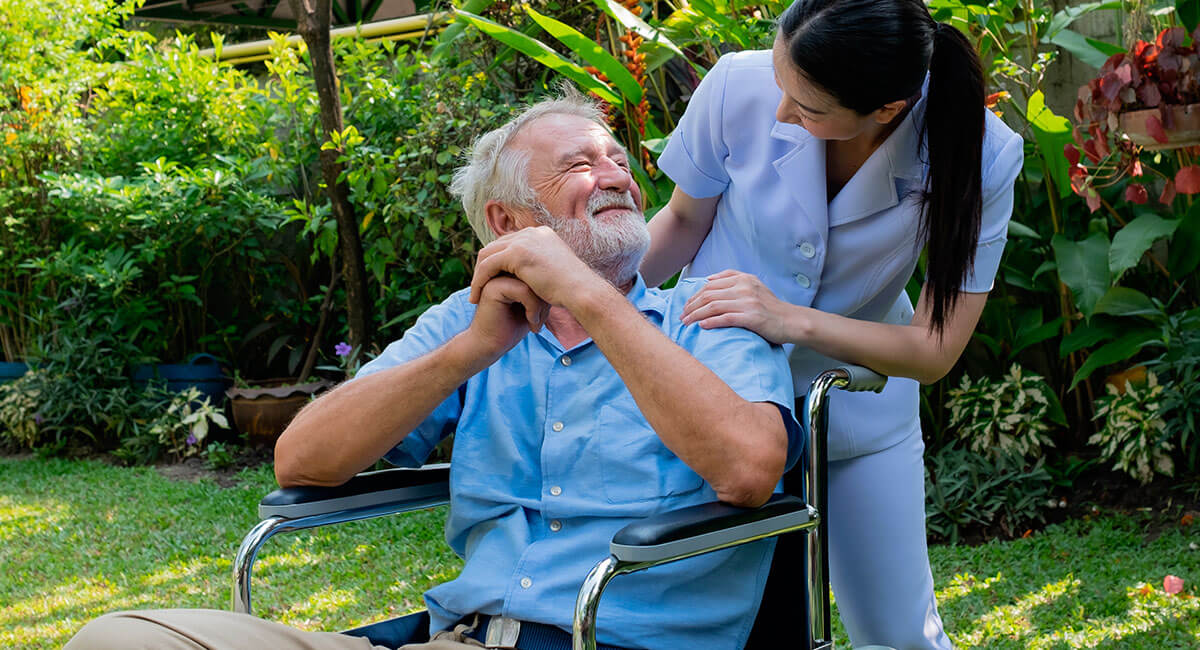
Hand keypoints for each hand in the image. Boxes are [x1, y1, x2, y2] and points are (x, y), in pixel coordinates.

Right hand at [464, 275, 549, 363]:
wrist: (488, 345)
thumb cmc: (511, 328)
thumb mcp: (533, 306)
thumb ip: (542, 290)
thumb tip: (560, 282)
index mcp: (509, 272)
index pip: (538, 274)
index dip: (547, 293)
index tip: (545, 314)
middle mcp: (501, 270)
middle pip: (536, 275)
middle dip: (545, 298)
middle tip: (543, 319)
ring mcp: (495, 277)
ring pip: (532, 282)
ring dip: (541, 305)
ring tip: (537, 323)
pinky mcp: (493, 287)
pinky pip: (524, 290)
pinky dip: (533, 308)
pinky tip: (532, 323)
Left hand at [468, 226, 604, 308]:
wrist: (582, 290)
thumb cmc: (573, 289)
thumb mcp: (555, 272)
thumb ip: (540, 267)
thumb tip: (531, 275)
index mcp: (541, 234)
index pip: (509, 244)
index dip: (497, 262)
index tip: (490, 281)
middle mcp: (531, 232)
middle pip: (495, 246)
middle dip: (483, 267)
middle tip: (477, 287)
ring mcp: (524, 240)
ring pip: (488, 255)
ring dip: (478, 275)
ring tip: (474, 294)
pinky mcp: (517, 253)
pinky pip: (487, 266)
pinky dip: (479, 280)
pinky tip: (477, 296)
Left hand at [680, 270, 797, 343]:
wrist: (791, 321)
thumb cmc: (770, 306)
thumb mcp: (753, 285)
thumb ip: (732, 279)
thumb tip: (708, 279)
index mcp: (743, 279)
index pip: (710, 285)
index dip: (694, 295)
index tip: (686, 306)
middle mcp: (744, 287)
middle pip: (709, 295)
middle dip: (691, 306)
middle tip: (681, 316)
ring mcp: (748, 302)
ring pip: (713, 306)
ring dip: (696, 315)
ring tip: (686, 323)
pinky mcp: (751, 317)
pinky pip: (725, 318)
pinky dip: (711, 322)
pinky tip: (702, 326)